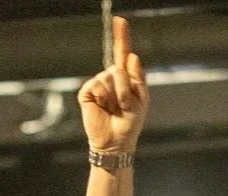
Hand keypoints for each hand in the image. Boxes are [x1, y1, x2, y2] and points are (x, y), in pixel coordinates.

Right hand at [77, 14, 149, 154]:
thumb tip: (132, 56)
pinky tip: (103, 107)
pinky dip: (102, 97)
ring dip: (115, 96)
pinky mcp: (87, 93)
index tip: (120, 20)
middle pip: (119, 68)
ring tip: (113, 109)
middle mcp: (111, 77)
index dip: (121, 37)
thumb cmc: (130, 123)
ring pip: (108, 77)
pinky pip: (96, 85)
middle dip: (125, 88)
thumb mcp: (141, 101)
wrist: (115, 143)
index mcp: (126, 78)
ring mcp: (98, 84)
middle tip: (124, 106)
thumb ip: (137, 79)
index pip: (122, 53)